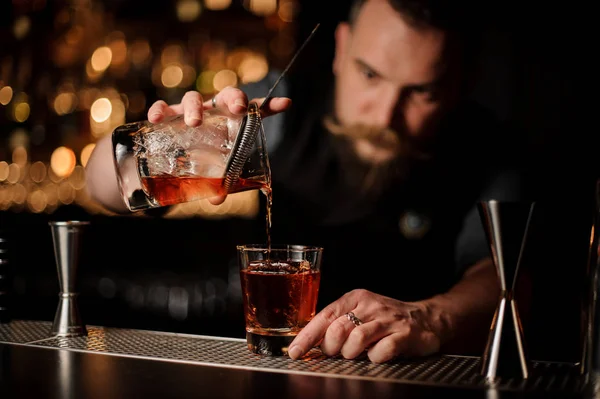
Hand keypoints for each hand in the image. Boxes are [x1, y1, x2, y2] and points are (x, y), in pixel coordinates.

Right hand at [146, 86, 290, 204]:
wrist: (173, 156)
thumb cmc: (203, 159)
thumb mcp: (214, 170)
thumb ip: (218, 182)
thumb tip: (217, 198)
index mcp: (231, 121)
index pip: (254, 110)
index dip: (270, 106)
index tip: (286, 105)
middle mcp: (213, 111)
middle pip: (226, 96)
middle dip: (233, 99)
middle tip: (236, 110)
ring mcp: (190, 110)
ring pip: (193, 98)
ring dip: (195, 108)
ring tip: (193, 123)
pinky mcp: (168, 114)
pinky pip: (164, 107)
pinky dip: (160, 110)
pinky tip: (156, 119)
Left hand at [287, 289, 442, 362]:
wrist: (427, 318)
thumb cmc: (386, 318)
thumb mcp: (360, 313)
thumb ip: (337, 323)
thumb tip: (309, 342)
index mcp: (355, 298)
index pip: (325, 315)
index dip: (307, 336)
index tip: (295, 351)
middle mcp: (370, 305)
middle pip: (338, 328)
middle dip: (331, 347)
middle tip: (336, 353)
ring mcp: (388, 319)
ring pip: (357, 338)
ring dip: (351, 353)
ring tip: (357, 354)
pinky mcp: (404, 334)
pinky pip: (382, 351)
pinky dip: (375, 358)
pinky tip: (377, 355)